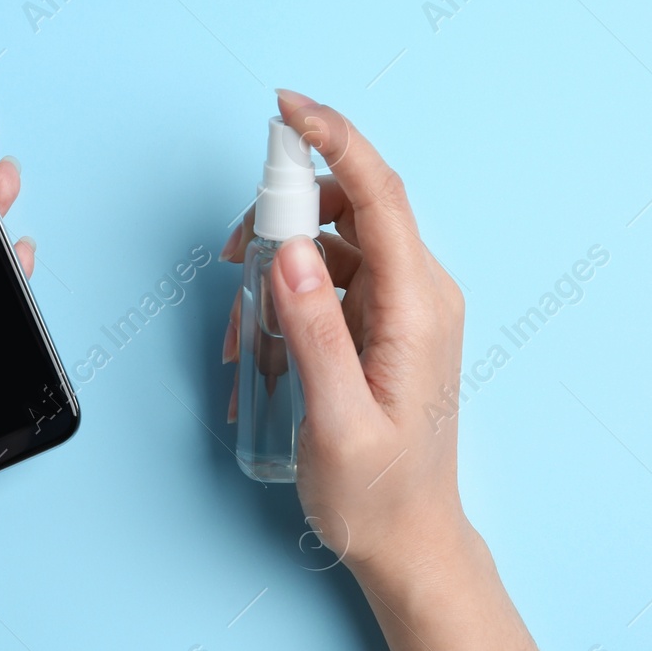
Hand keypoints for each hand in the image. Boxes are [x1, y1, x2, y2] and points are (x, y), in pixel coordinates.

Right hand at [222, 90, 470, 590]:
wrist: (409, 542)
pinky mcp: (386, 324)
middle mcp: (419, 292)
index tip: (285, 108)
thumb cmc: (377, 494)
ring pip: (333, 240)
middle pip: (350, 206)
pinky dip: (290, 293)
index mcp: (417, 306)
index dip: (332, 138)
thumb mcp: (337, 420)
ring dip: (279, 263)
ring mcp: (404, 306)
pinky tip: (263, 341)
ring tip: (244, 326)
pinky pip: (332, 278)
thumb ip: (314, 332)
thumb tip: (292, 251)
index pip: (379, 192)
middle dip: (282, 215)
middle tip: (233, 256)